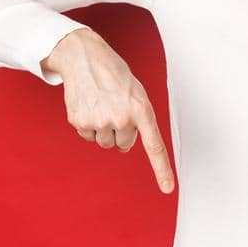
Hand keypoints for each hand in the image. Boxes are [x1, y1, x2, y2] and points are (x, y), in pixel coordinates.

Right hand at [43, 28, 175, 193]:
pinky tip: (88, 106)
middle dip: (121, 132)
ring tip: (101, 105)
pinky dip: (87, 125)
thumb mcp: (136, 93)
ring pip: (105, 142)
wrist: (84, 58)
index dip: (162, 169)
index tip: (167, 189)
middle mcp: (122, 119)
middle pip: (124, 145)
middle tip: (115, 109)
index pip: (155, 146)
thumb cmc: (114, 75)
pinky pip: (87, 136)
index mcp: (142, 110)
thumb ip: (139, 118)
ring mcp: (100, 121)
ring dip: (104, 129)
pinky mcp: (80, 122)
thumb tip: (126, 145)